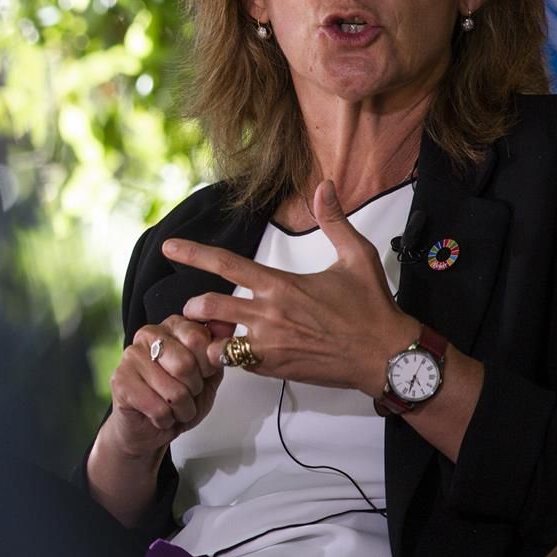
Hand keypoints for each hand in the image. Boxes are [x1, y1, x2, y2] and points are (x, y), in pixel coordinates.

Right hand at [98, 314, 234, 460]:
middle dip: (193, 389)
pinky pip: (158, 408)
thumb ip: (217, 351)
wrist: (150, 427)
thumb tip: (228, 324)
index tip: (202, 373)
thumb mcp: (208, 374)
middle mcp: (148, 334)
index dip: (207, 365)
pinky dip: (166, 419)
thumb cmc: (179, 399)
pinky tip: (158, 415)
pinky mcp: (119, 381)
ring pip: (174, 391)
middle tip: (186, 394)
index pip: (198, 337)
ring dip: (182, 409)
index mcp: (172, 326)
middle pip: (185, 364)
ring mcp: (131, 356)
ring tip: (173, 407)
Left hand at [163, 179, 416, 393]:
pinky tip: (238, 350)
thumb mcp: (356, 256)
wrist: (387, 357)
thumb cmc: (372, 307)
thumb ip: (334, 220)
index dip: (193, 254)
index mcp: (281, 286)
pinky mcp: (276, 370)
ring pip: (218, 344)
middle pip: (209, 308)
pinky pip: (239, 365)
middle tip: (193, 307)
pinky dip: (231, 357)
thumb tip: (324, 185)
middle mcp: (269, 316)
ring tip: (211, 332)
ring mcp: (271, 347)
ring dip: (209, 337)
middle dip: (193, 308)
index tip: (169, 248)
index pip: (227, 265)